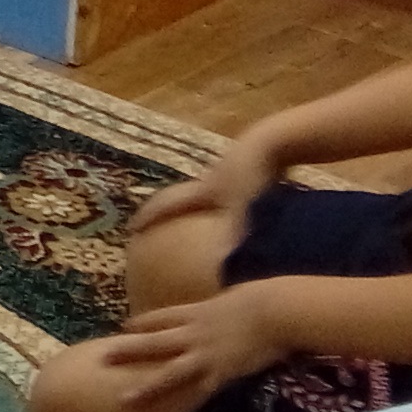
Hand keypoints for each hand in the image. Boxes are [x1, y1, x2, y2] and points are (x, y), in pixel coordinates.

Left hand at [104, 287, 288, 410]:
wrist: (275, 310)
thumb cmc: (262, 299)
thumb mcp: (235, 297)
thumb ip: (224, 305)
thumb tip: (229, 302)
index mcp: (196, 312)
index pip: (161, 317)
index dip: (141, 323)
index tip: (124, 328)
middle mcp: (193, 333)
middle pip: (152, 342)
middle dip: (127, 350)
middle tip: (102, 357)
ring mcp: (204, 354)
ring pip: (167, 374)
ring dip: (145, 388)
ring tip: (123, 400)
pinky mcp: (221, 373)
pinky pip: (197, 392)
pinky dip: (185, 406)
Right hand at [127, 138, 276, 240]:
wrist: (280, 139)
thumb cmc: (257, 175)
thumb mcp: (246, 212)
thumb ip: (234, 241)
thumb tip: (220, 272)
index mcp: (205, 190)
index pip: (168, 205)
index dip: (148, 217)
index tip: (131, 228)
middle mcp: (211, 178)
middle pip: (183, 194)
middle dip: (168, 207)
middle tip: (154, 219)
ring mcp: (231, 169)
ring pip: (208, 189)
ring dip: (199, 203)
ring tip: (198, 216)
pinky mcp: (251, 164)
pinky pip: (231, 186)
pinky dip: (228, 199)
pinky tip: (241, 206)